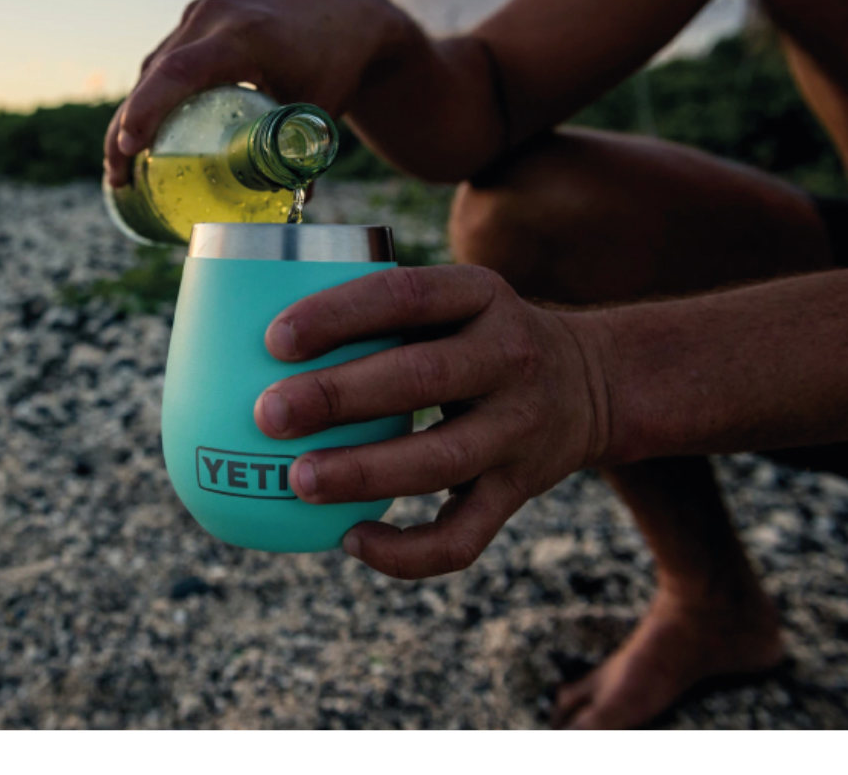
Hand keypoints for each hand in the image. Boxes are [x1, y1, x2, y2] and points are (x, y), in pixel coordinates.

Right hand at [103, 0, 422, 185]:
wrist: (344, 13)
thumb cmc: (335, 61)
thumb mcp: (320, 110)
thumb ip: (302, 160)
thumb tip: (286, 214)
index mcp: (244, 35)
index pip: (182, 71)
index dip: (149, 109)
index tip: (129, 148)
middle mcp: (214, 18)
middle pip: (156, 74)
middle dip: (127, 126)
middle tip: (117, 179)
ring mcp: (202, 17)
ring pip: (154, 69)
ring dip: (132, 115)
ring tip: (122, 170)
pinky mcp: (199, 24)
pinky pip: (164, 62)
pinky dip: (151, 98)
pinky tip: (142, 138)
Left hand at [253, 265, 611, 578]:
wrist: (590, 385)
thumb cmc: (485, 337)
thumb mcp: (459, 300)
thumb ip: (388, 309)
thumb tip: (257, 330)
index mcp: (482, 295)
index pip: (407, 294)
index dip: (340, 314)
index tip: (274, 339)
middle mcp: (509, 356)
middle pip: (421, 377)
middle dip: (338, 396)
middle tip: (267, 414)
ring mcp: (519, 427)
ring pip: (440, 460)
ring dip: (363, 474)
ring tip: (298, 480)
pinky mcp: (520, 488)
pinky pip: (464, 535)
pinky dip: (406, 551)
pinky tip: (351, 540)